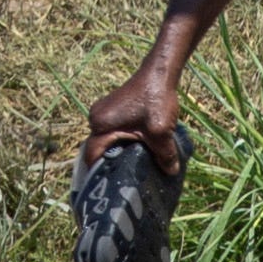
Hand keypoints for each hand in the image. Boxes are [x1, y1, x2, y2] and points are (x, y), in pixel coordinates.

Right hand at [84, 51, 185, 176]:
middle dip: (113, 164)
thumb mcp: (161, 131)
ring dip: (120, 152)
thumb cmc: (155, 98)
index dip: (100, 174)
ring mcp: (103, 113)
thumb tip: (170, 173)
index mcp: (101, 124)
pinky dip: (123, 142)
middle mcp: (97, 118)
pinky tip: (138, 149)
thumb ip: (164, 155)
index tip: (111, 188)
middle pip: (100, 149)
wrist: (159, 73)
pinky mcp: (113, 110)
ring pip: (108, 141)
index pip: (92, 155)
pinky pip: (114, 132)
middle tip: (127, 181)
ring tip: (134, 167)